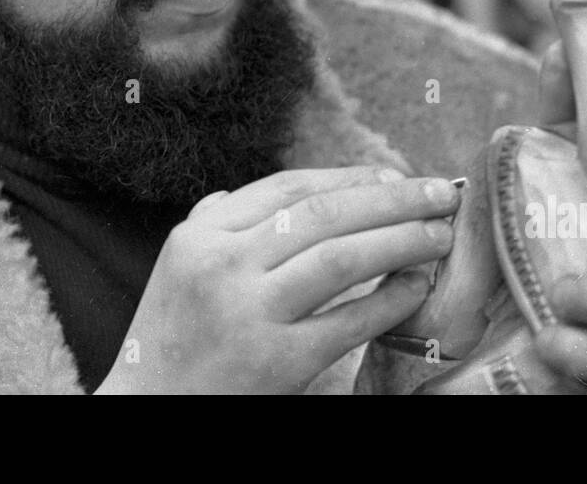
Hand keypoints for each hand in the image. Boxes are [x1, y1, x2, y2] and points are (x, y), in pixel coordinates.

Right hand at [94, 166, 460, 393]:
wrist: (144, 411)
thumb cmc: (168, 341)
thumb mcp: (178, 267)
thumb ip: (218, 223)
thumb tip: (271, 194)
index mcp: (202, 234)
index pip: (290, 188)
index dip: (351, 177)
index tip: (396, 176)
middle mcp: (223, 264)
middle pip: (324, 214)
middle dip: (393, 199)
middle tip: (442, 194)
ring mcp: (249, 313)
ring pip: (342, 257)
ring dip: (402, 240)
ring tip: (440, 235)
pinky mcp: (277, 362)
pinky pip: (349, 321)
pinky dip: (390, 300)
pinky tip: (416, 288)